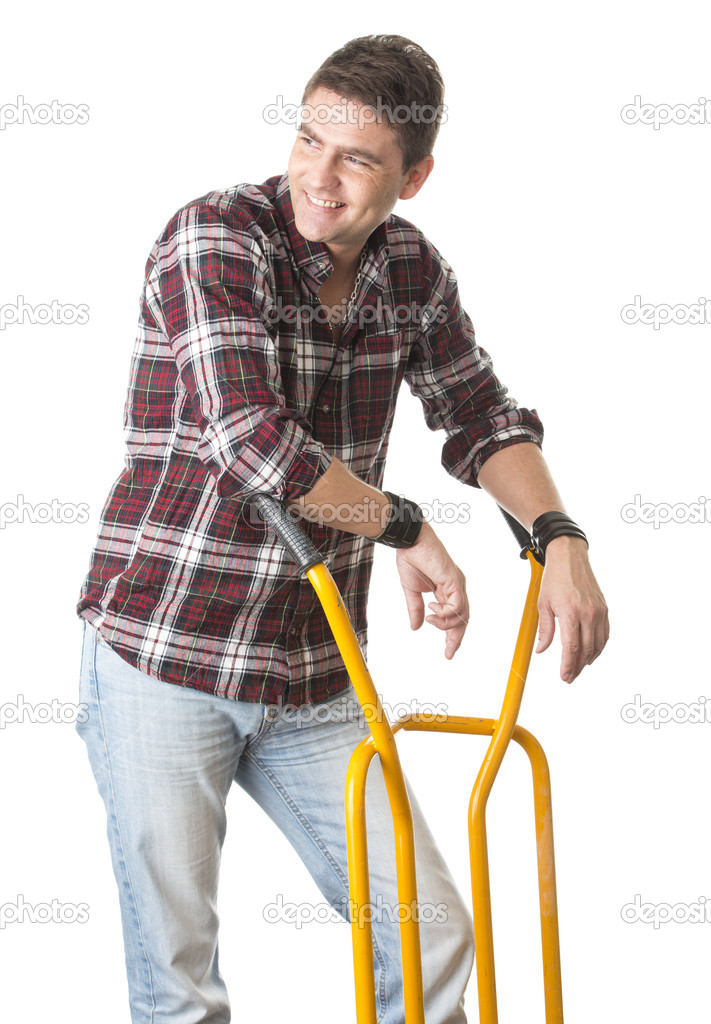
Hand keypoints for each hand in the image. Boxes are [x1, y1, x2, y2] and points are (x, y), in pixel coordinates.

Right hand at [395, 522, 468, 658]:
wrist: (409, 542)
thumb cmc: (411, 559)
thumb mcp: (412, 591)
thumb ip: (416, 609)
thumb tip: (417, 627)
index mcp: (447, 590)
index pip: (455, 617)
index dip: (452, 635)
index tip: (447, 652)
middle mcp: (456, 588)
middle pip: (463, 619)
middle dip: (455, 638)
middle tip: (448, 653)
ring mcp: (457, 584)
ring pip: (461, 615)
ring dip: (445, 624)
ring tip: (430, 619)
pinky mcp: (454, 580)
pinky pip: (456, 605)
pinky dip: (445, 613)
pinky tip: (432, 609)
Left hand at [536, 536, 608, 682]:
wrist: (570, 557)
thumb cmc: (554, 578)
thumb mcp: (543, 604)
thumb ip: (545, 630)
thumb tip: (542, 650)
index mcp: (570, 612)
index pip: (571, 648)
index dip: (568, 666)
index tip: (564, 676)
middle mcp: (588, 613)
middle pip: (586, 650)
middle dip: (577, 667)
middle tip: (570, 677)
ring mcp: (599, 611)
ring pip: (598, 644)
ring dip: (589, 659)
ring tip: (579, 668)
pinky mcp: (604, 608)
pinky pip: (605, 634)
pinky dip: (599, 647)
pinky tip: (591, 653)